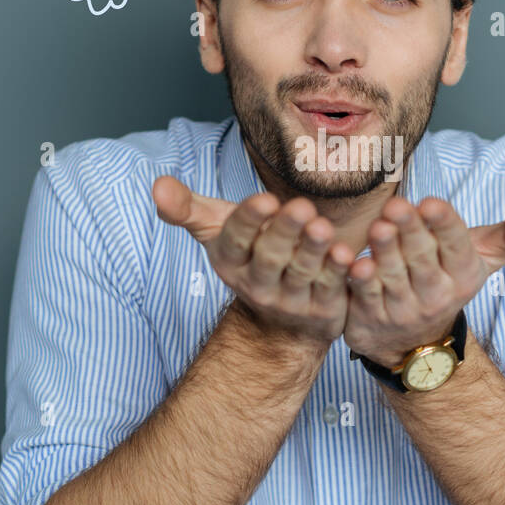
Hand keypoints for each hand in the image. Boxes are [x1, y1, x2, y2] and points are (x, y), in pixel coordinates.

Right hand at [152, 176, 355, 345]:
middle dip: (285, 230)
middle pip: (271, 255)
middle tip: (300, 206)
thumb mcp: (218, 230)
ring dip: (313, 249)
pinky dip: (339, 271)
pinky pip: (332, 288)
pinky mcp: (323, 309)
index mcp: (230, 260)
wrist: (282, 319)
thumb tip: (157, 185)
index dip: (249, 221)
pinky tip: (347, 253)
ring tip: (322, 227)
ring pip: (302, 271)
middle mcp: (257, 284)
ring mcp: (291, 299)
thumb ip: (187, 208)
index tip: (264, 200)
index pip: (236, 239)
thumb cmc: (251, 256)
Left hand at [344, 196, 504, 366]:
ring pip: (393, 277)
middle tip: (396, 205)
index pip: (456, 247)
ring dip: (385, 252)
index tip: (432, 203)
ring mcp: (403, 310)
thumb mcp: (480, 258)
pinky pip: (366, 298)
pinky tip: (355, 263)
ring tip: (378, 227)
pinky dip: (361, 281)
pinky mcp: (371, 319)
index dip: (444, 225)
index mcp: (463, 274)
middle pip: (422, 259)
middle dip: (410, 231)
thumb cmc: (446, 279)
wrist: (416, 343)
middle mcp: (436, 295)